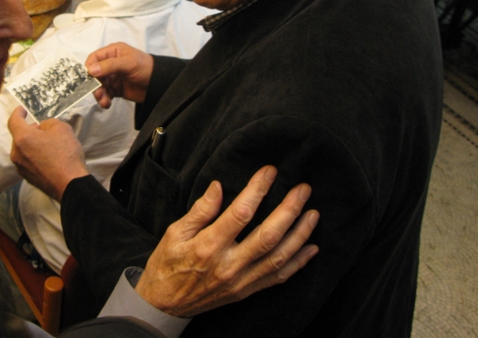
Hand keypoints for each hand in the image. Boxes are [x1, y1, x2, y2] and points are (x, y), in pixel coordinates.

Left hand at [8, 107, 89, 200]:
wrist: (70, 184)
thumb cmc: (65, 154)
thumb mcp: (61, 128)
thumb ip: (48, 123)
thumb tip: (42, 129)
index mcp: (22, 138)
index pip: (13, 121)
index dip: (17, 113)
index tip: (21, 110)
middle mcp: (17, 153)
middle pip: (19, 136)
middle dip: (29, 131)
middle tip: (43, 130)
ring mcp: (21, 167)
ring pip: (23, 149)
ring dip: (32, 144)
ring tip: (48, 145)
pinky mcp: (27, 178)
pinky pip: (28, 161)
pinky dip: (35, 156)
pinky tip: (49, 158)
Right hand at [85, 42, 153, 108]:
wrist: (159, 84)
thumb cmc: (146, 68)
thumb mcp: (129, 63)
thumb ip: (110, 65)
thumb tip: (90, 70)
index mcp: (113, 52)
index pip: (94, 58)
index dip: (89, 68)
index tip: (88, 79)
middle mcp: (111, 64)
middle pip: (94, 74)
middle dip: (94, 85)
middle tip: (98, 93)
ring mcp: (113, 77)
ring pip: (99, 86)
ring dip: (99, 94)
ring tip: (104, 101)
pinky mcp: (116, 89)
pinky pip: (105, 94)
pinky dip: (104, 99)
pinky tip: (107, 104)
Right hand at [135, 166, 318, 317]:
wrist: (164, 304)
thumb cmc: (168, 264)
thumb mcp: (175, 232)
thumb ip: (200, 210)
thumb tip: (218, 187)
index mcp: (208, 246)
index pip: (240, 213)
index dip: (257, 190)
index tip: (269, 172)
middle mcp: (229, 265)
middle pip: (268, 236)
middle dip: (289, 210)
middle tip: (303, 190)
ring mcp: (240, 281)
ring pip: (279, 257)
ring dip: (300, 234)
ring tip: (313, 214)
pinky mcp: (246, 292)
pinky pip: (278, 277)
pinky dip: (298, 263)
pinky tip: (311, 248)